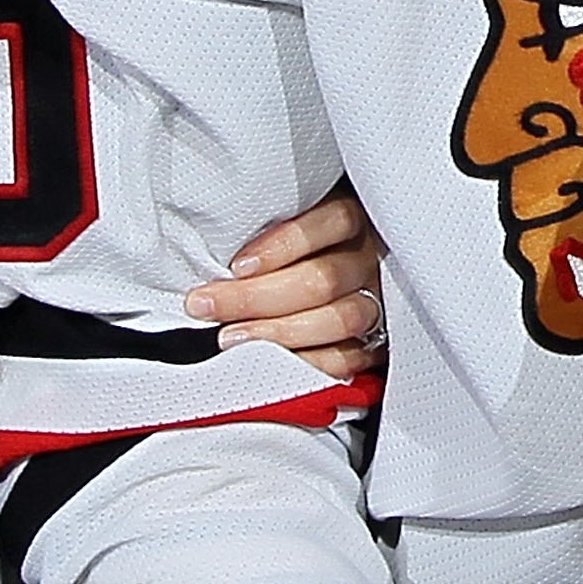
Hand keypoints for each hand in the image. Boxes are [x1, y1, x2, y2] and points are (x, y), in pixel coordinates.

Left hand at [183, 189, 386, 379]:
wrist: (320, 286)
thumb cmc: (282, 251)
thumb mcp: (278, 222)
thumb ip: (259, 227)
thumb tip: (207, 250)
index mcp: (354, 220)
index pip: (334, 221)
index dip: (286, 244)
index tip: (238, 266)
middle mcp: (368, 259)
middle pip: (326, 278)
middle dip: (258, 296)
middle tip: (208, 304)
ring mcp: (376, 300)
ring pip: (342, 318)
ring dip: (280, 331)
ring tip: (231, 337)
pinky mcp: (373, 341)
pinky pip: (349, 358)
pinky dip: (309, 363)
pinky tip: (271, 363)